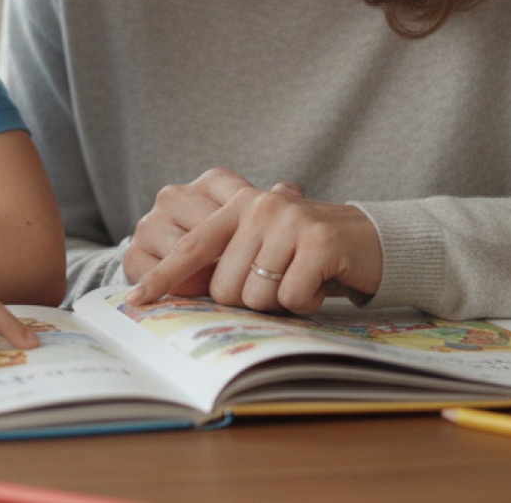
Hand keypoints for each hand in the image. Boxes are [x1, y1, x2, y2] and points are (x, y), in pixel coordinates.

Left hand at [124, 185, 382, 315]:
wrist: (373, 241)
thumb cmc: (310, 253)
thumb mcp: (264, 246)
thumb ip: (227, 259)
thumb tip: (179, 293)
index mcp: (240, 207)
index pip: (192, 246)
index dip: (164, 276)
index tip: (137, 298)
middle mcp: (260, 207)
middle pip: (225, 287)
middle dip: (252, 300)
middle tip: (281, 283)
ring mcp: (290, 221)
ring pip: (257, 296)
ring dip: (281, 303)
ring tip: (302, 279)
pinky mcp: (319, 242)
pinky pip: (291, 298)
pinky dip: (307, 302)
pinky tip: (321, 283)